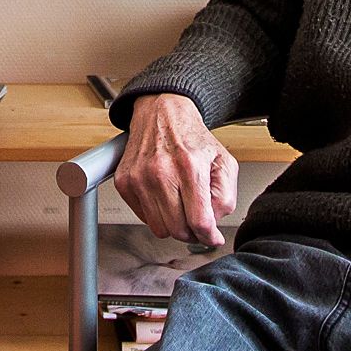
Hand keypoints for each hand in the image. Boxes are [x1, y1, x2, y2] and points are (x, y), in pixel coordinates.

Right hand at [114, 92, 238, 246]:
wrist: (162, 112)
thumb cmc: (192, 138)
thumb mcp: (224, 161)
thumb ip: (226, 196)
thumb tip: (213, 224)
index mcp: (189, 166)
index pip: (199, 221)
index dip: (209, 237)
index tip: (212, 238)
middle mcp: (161, 172)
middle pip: (178, 230)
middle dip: (192, 231)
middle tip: (197, 220)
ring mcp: (139, 178)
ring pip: (159, 229)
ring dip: (173, 224)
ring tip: (181, 206)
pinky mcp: (124, 182)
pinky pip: (143, 218)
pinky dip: (156, 214)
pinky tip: (164, 196)